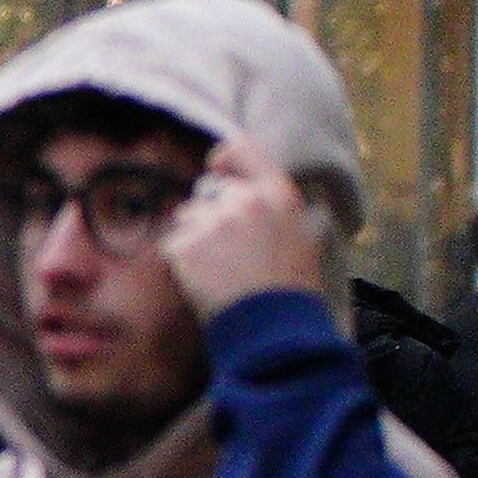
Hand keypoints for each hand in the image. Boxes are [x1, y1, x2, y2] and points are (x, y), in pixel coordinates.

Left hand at [158, 138, 329, 318]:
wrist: (274, 328)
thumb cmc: (291, 288)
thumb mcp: (304, 237)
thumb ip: (279, 208)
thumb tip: (254, 190)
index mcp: (279, 196)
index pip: (244, 150)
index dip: (226, 155)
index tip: (217, 164)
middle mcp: (245, 201)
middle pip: (210, 192)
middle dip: (212, 215)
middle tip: (232, 252)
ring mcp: (213, 222)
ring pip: (187, 217)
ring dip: (196, 238)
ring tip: (223, 269)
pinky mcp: (186, 244)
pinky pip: (173, 243)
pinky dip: (182, 261)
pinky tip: (207, 279)